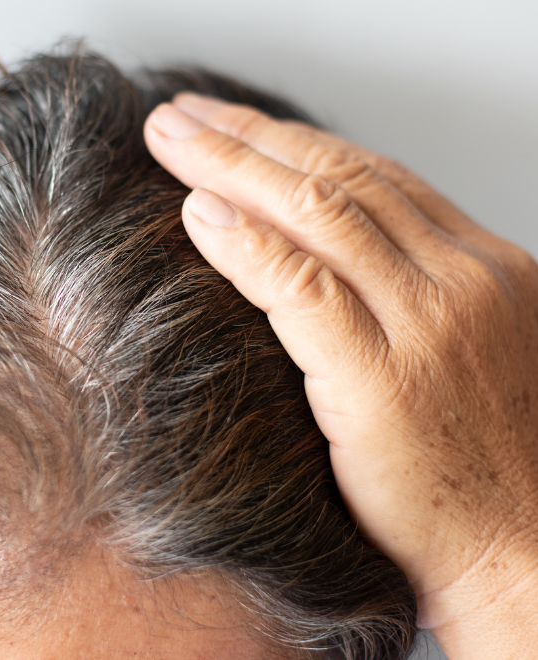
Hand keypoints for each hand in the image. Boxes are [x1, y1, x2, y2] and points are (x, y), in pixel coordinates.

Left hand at [145, 95, 537, 659]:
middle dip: (250, 137)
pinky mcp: (384, 380)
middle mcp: (462, 278)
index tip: (234, 124)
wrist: (530, 556)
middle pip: (339, 177)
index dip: (293, 142)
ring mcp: (428, 324)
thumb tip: (318, 256)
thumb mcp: (468, 349)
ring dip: (231, 166)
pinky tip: (194, 211)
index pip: (374, 176)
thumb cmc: (486, 467)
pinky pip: (302, 287)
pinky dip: (244, 243)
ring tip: (169, 140)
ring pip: (317, 212)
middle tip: (183, 114)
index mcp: (484, 265)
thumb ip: (408, 295)